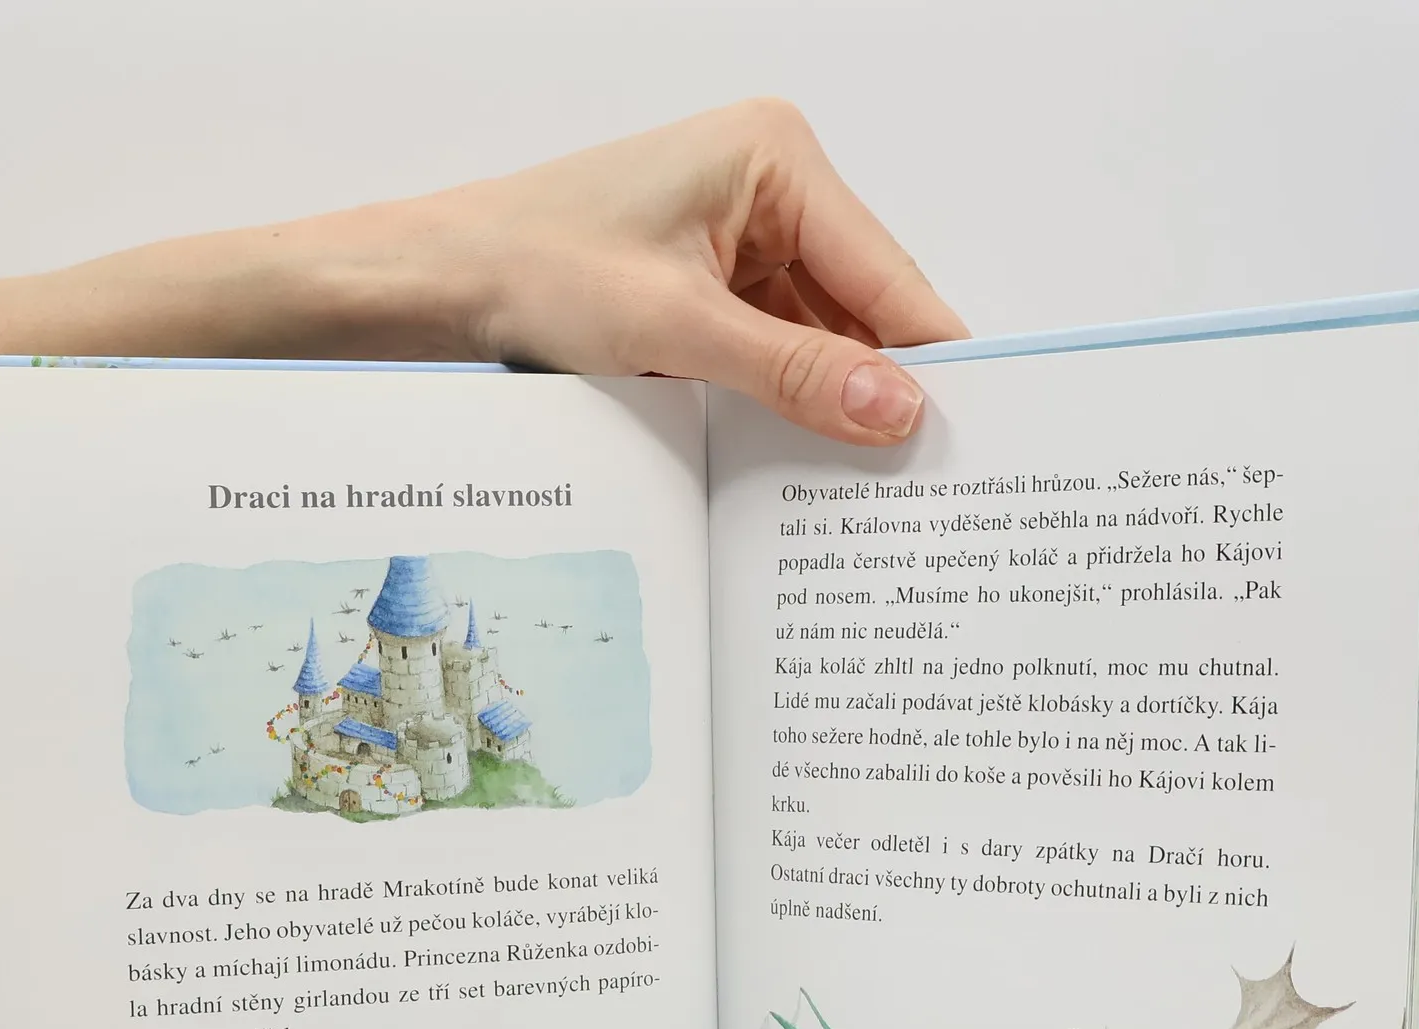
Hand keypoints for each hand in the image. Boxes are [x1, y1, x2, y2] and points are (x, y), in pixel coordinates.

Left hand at [376, 99, 966, 443]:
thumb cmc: (534, 269)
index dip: (932, 359)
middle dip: (880, 388)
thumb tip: (897, 410)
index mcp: (776, 158)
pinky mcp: (713, 283)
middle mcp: (771, 186)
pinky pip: (778, 348)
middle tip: (923, 478)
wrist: (440, 285)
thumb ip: (794, 372)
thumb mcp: (676, 330)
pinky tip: (802, 454)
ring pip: (823, 337)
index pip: (888, 275)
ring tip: (864, 480)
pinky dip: (787, 399)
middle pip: (863, 308)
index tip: (977, 433)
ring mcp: (742, 236)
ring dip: (830, 402)